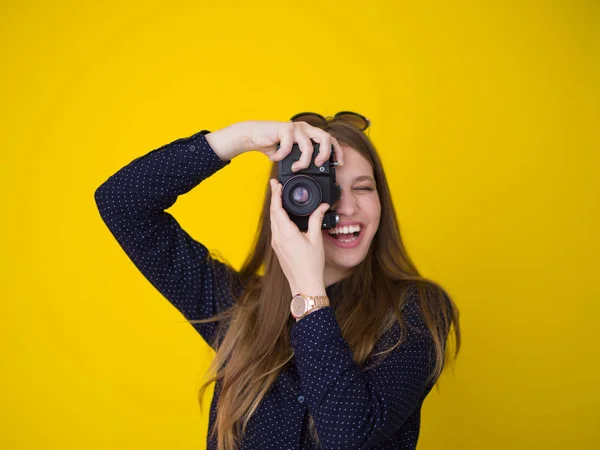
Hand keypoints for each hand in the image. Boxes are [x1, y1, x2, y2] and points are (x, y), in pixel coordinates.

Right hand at [251, 120, 343, 169]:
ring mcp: (296, 127)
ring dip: (303, 161)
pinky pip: (289, 147)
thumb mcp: (291, 154)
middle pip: (326, 138)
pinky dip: (282, 156)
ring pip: (309, 146)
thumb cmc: (273, 145)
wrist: (254, 136)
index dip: (337, 151)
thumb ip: (301, 158)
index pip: (330, 139)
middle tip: (318, 165)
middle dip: (326, 154)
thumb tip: (313, 171)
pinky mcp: (285, 128)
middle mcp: (306, 128)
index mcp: (309, 133)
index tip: (339, 164)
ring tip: (296, 168)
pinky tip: (276, 158)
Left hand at [269, 178, 329, 295]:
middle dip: (274, 198)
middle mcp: (278, 237)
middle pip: (272, 213)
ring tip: (278, 197)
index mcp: (286, 233)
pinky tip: (282, 215)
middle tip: (276, 185)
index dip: (275, 194)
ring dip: (275, 208)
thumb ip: (316, 220)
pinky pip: (275, 228)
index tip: (276, 184)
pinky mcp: (277, 248)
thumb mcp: (316, 239)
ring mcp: (276, 243)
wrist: (304, 284)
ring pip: (272, 220)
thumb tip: (322, 207)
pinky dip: (277, 218)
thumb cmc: (311, 264)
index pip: (277, 208)